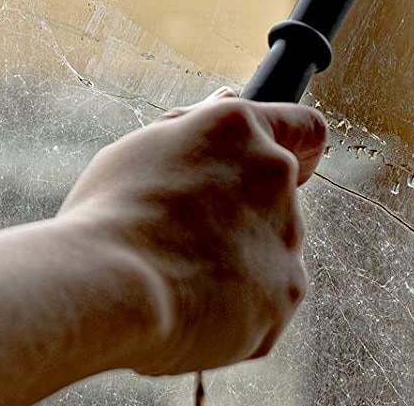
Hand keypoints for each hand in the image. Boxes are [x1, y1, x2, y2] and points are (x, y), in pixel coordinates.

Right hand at [57, 93, 326, 375]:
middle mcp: (275, 172)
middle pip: (278, 196)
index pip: (306, 128)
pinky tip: (196, 312)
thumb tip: (228, 100)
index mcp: (241, 129)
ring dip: (240, 264)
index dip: (300, 149)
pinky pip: (270, 298)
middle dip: (245, 217)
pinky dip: (242, 309)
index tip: (291, 170)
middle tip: (188, 244)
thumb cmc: (109, 215)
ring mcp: (287, 232)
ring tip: (180, 281)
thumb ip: (195, 122)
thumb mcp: (142, 148)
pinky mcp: (287, 289)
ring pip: (272, 249)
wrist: (107, 288)